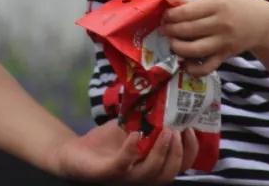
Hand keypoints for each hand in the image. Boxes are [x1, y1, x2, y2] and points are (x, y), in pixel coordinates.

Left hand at [54, 121, 198, 184]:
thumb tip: (168, 90)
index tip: (192, 129)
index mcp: (152, 165)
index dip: (190, 151)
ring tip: (165, 131)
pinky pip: (123, 166)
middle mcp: (142, 176)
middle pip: (169, 173)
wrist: (76, 152)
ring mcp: (125, 177)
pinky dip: (131, 151)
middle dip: (178, 152)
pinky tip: (135, 135)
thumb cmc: (108, 142)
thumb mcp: (134, 127)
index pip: (180, 166)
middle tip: (177, 130)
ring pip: (151, 173)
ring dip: (161, 152)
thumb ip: (151, 118)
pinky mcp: (107, 173)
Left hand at [162, 0, 268, 75]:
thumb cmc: (234, 6)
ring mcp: (223, 42)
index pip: (186, 12)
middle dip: (170, 31)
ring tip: (172, 43)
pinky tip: (185, 63)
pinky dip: (193, 69)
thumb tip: (173, 1)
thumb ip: (193, 2)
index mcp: (216, 5)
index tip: (164, 16)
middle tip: (163, 29)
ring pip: (194, 50)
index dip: (171, 15)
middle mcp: (220, 24)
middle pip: (187, 31)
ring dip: (177, 48)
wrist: (261, 22)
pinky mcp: (225, 56)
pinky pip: (207, 67)